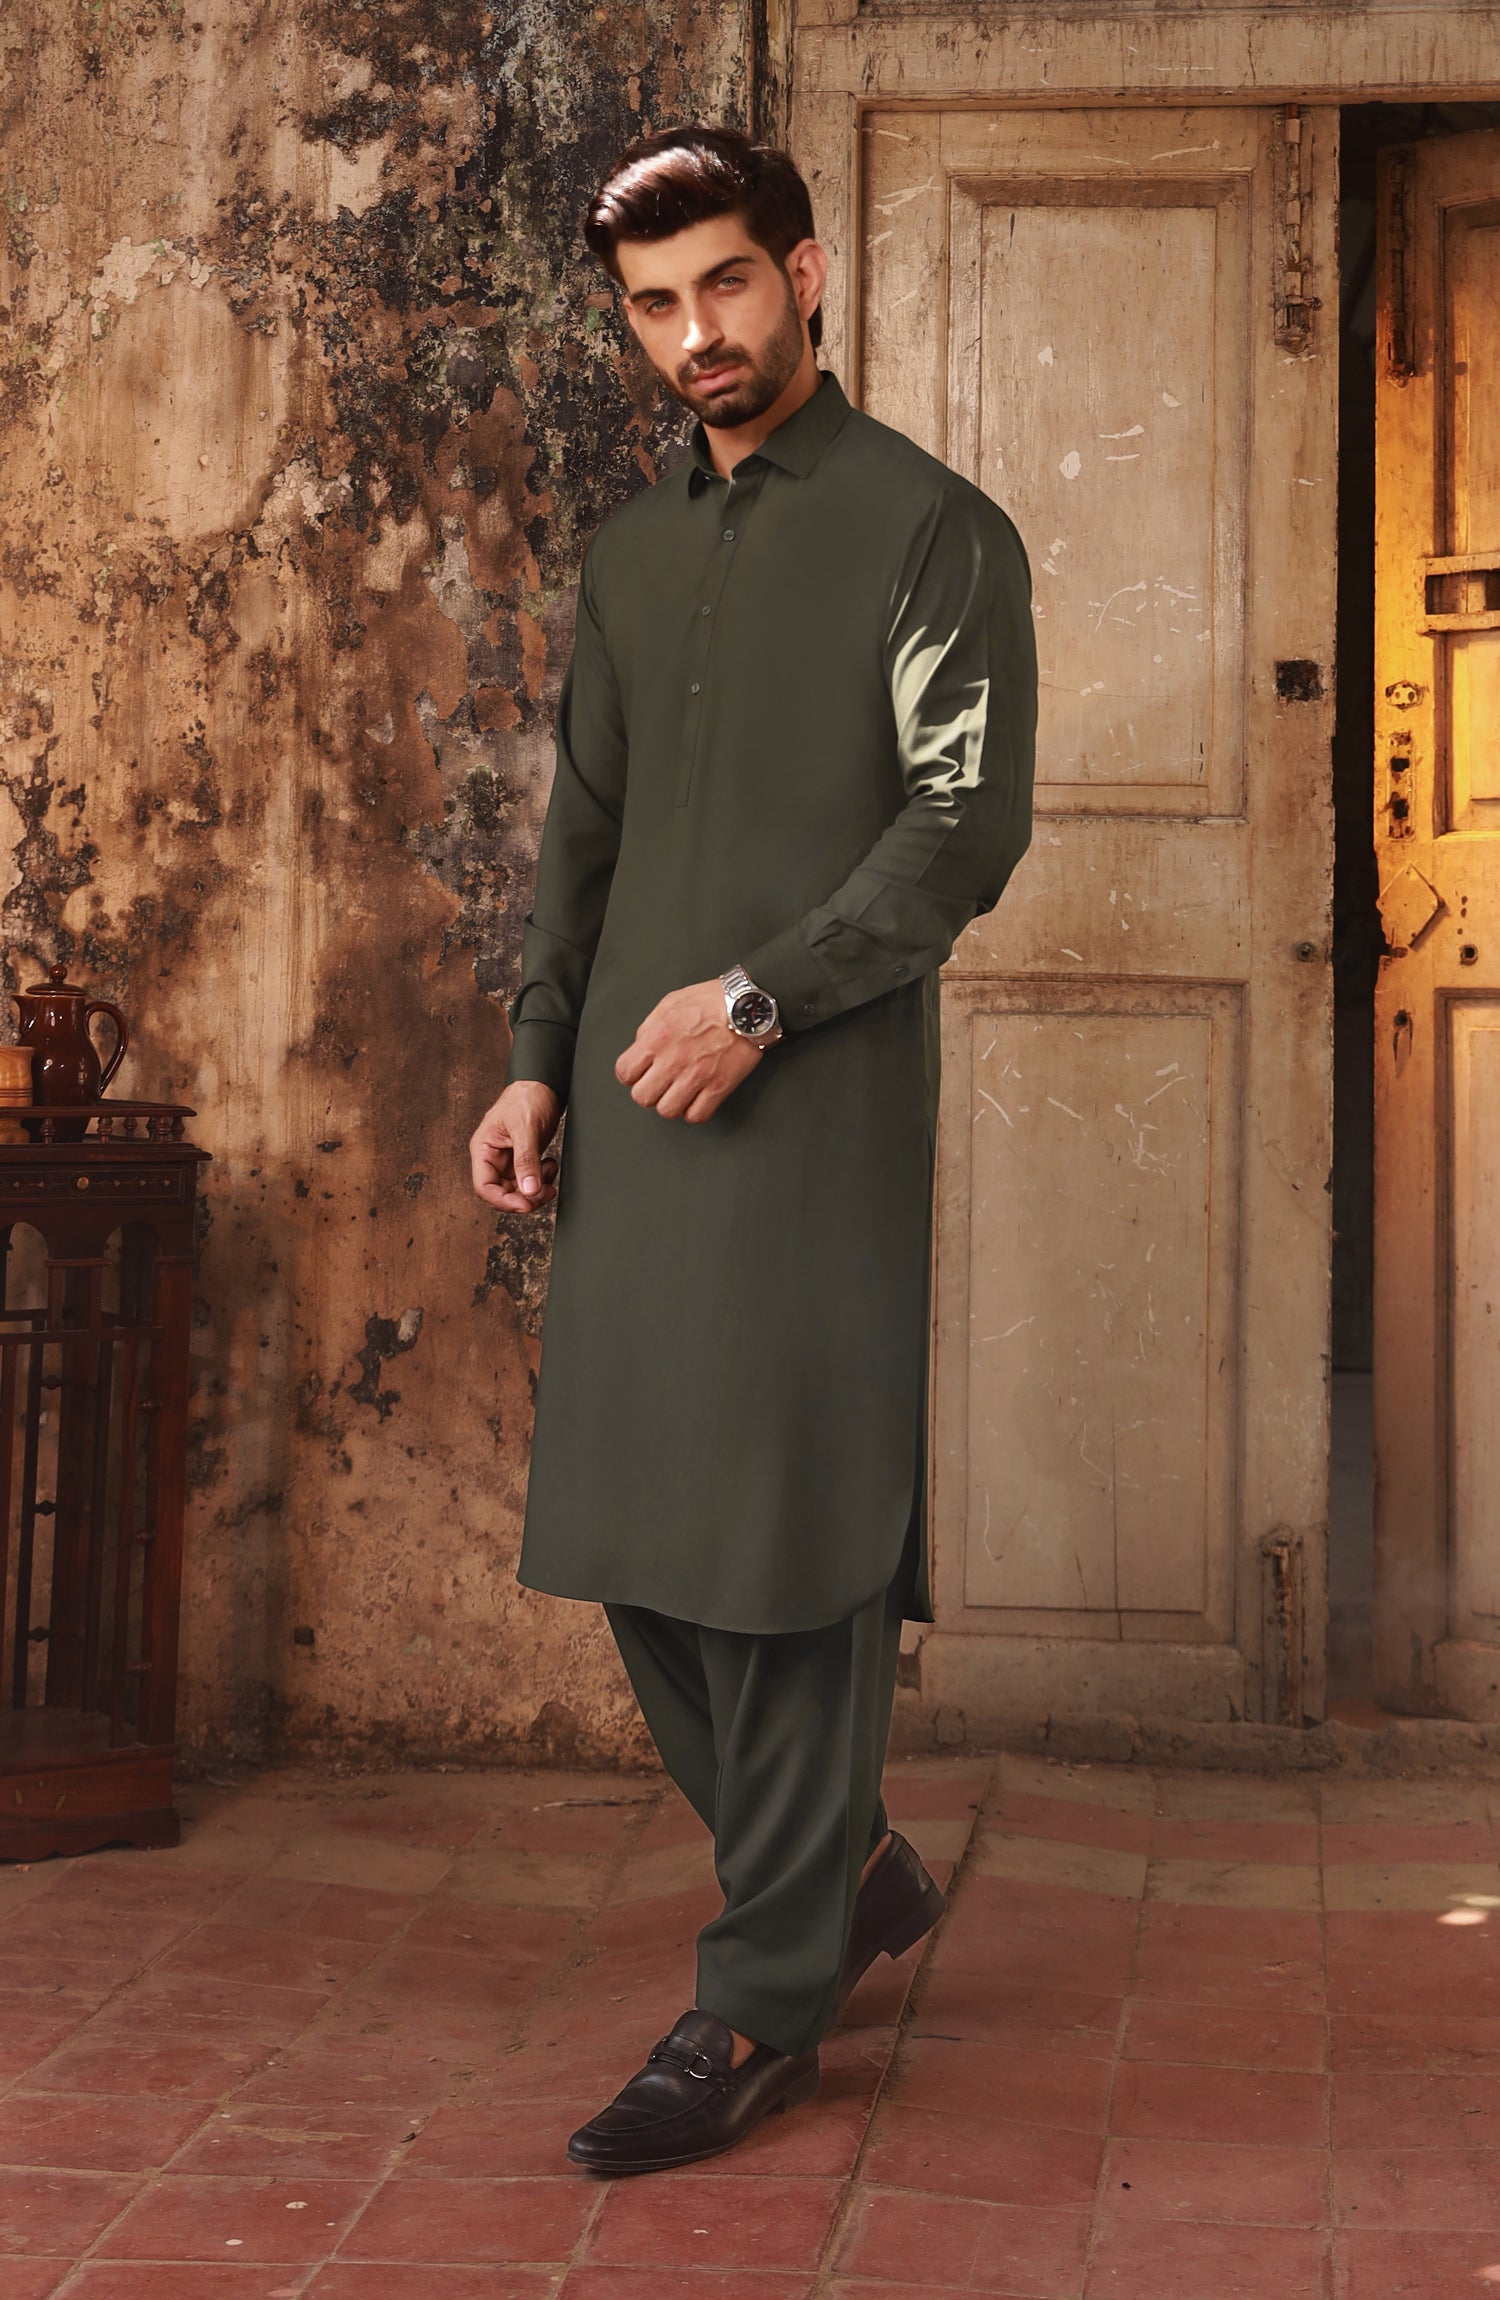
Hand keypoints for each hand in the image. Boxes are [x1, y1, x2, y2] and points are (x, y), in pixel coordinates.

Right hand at [469, 1081, 561, 1211]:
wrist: (543, 1084)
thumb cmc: (526, 1097)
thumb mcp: (526, 1128)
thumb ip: (526, 1160)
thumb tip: (528, 1190)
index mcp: (484, 1149)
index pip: (484, 1186)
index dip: (503, 1200)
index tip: (525, 1204)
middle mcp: (493, 1157)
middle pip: (501, 1193)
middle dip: (524, 1197)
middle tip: (545, 1192)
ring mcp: (508, 1159)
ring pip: (517, 1189)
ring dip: (535, 1190)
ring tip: (550, 1175)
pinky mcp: (522, 1158)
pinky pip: (529, 1180)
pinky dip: (542, 1179)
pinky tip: (550, 1166)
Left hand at [615, 979, 764, 1122]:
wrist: (750, 1007)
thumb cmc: (714, 1001)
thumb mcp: (671, 1002)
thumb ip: (650, 1026)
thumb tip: (640, 1046)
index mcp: (658, 1038)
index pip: (625, 1072)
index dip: (630, 1075)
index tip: (640, 1073)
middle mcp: (673, 1060)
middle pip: (642, 1097)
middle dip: (648, 1092)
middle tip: (659, 1084)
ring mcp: (696, 1076)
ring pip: (667, 1111)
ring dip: (671, 1103)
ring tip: (679, 1092)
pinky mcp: (719, 1087)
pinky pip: (697, 1115)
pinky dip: (695, 1111)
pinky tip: (697, 1098)